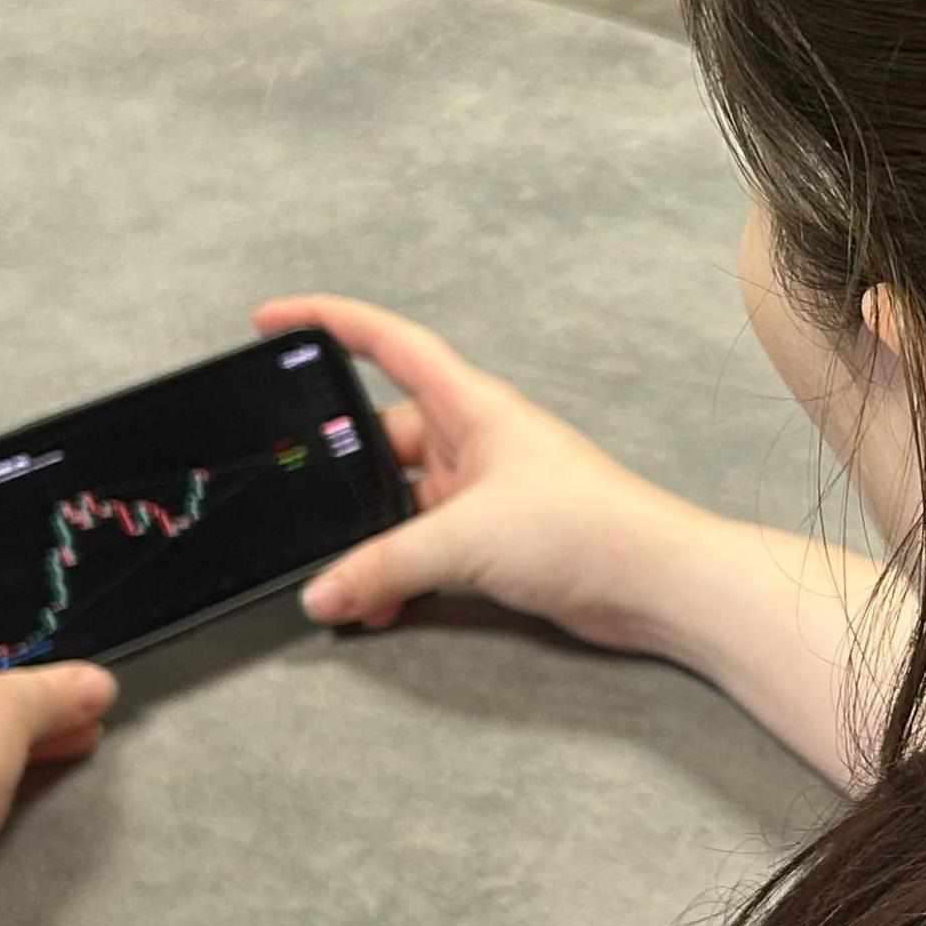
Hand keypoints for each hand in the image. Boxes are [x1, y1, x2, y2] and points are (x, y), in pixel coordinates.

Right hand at [256, 294, 712, 653]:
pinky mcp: (493, 537)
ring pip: (398, 501)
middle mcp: (474, 439)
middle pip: (380, 439)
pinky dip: (397, 572)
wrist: (653, 583)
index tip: (272, 319)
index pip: (387, 343)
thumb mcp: (464, 539)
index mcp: (471, 406)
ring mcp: (483, 490)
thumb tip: (322, 592)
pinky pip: (422, 545)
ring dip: (369, 540)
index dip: (328, 321)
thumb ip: (384, 567)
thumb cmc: (585, 528)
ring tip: (339, 579)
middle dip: (339, 474)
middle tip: (296, 501)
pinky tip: (378, 605)